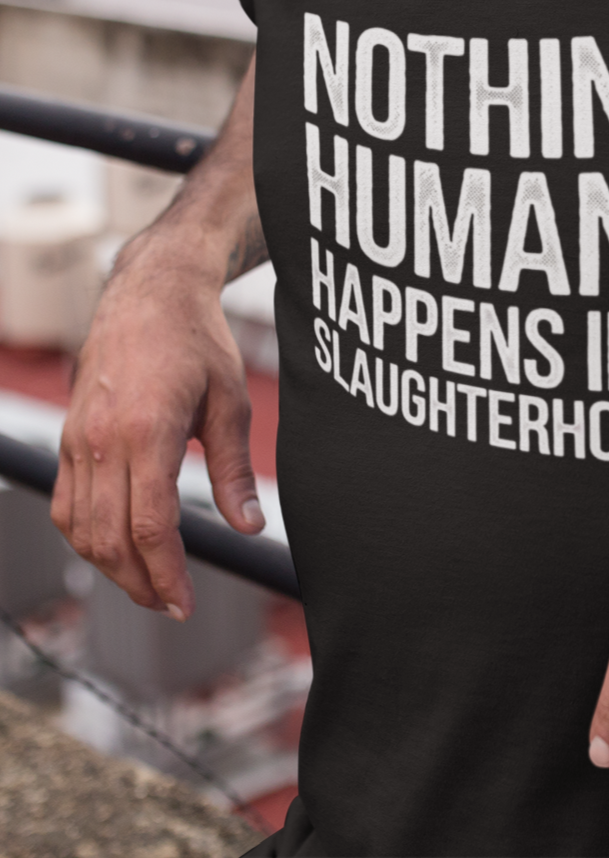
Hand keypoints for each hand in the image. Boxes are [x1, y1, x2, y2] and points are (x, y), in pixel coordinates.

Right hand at [51, 234, 264, 619]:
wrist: (151, 294)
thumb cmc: (198, 341)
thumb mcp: (231, 402)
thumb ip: (236, 469)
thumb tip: (250, 526)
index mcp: (147, 430)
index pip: (149, 525)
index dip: (166, 574)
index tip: (186, 603)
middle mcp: (102, 440)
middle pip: (108, 539)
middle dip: (140, 583)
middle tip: (172, 605)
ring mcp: (77, 440)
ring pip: (80, 529)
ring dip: (111, 567)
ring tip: (151, 583)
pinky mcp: (68, 438)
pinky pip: (66, 504)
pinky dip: (88, 537)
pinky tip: (118, 548)